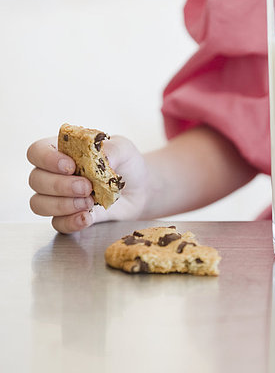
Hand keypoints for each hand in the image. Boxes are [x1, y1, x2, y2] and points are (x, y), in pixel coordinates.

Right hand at [27, 135, 148, 233]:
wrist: (140, 190)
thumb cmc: (126, 164)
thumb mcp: (124, 149)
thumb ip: (112, 150)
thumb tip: (101, 158)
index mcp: (61, 151)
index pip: (37, 152)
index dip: (47, 159)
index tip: (70, 166)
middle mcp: (53, 174)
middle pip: (36, 180)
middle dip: (59, 185)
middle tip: (87, 187)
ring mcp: (58, 197)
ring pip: (39, 204)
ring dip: (62, 205)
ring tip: (90, 203)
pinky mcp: (68, 217)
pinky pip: (57, 223)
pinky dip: (70, 222)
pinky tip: (87, 218)